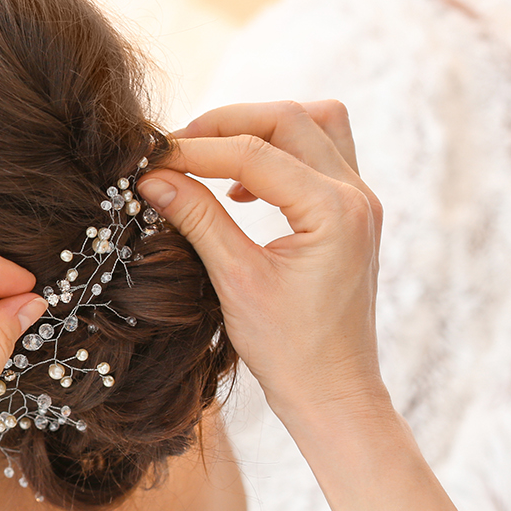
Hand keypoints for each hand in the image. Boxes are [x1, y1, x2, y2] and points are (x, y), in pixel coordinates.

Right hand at [136, 100, 387, 426]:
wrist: (333, 392)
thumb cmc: (288, 350)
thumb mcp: (235, 281)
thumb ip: (198, 219)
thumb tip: (152, 177)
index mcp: (334, 211)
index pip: (254, 153)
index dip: (196, 150)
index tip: (150, 158)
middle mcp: (356, 195)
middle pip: (289, 119)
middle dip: (227, 125)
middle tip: (175, 149)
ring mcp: (360, 201)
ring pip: (314, 124)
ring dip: (260, 129)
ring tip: (212, 156)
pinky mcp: (352, 214)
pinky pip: (321, 154)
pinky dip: (279, 154)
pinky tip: (241, 189)